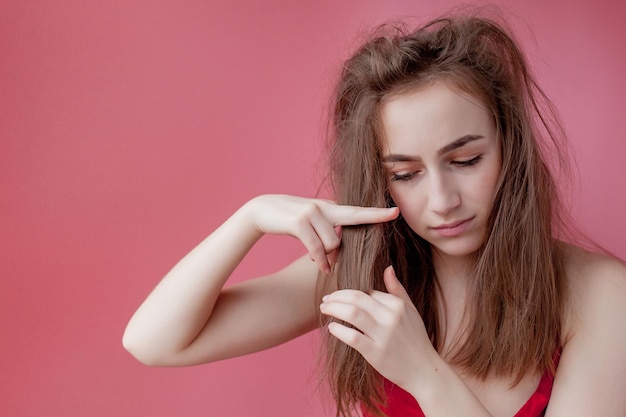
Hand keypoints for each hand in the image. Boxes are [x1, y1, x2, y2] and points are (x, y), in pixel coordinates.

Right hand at [243, 195, 398, 273]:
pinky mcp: (300, 222)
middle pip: (349, 226)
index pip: (357, 211)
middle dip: (365, 230)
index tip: (395, 212)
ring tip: (320, 260)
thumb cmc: (290, 218)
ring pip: (333, 243)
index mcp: (330, 207)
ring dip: (328, 256)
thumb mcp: (312, 220)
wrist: (263, 209)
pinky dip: (320, 260)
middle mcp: (324, 207)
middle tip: (364, 242)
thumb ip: (328, 229)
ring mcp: (312, 213)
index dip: (376, 213)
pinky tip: (320, 266)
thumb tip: (338, 249)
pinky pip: (317, 248)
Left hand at [320, 266, 436, 391]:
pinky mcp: (375, 353)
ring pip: (352, 314)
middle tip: (325, 299)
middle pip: (356, 298)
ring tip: (324, 309)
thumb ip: (397, 289)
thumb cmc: (416, 339)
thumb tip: (388, 268)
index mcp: (397, 305)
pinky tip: (332, 328)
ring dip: (334, 309)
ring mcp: (383, 335)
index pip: (367, 292)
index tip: (337, 295)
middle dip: (337, 297)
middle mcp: (390, 317)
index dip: (349, 293)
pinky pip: (352, 337)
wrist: (424, 370)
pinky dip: (339, 330)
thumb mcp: (411, 311)